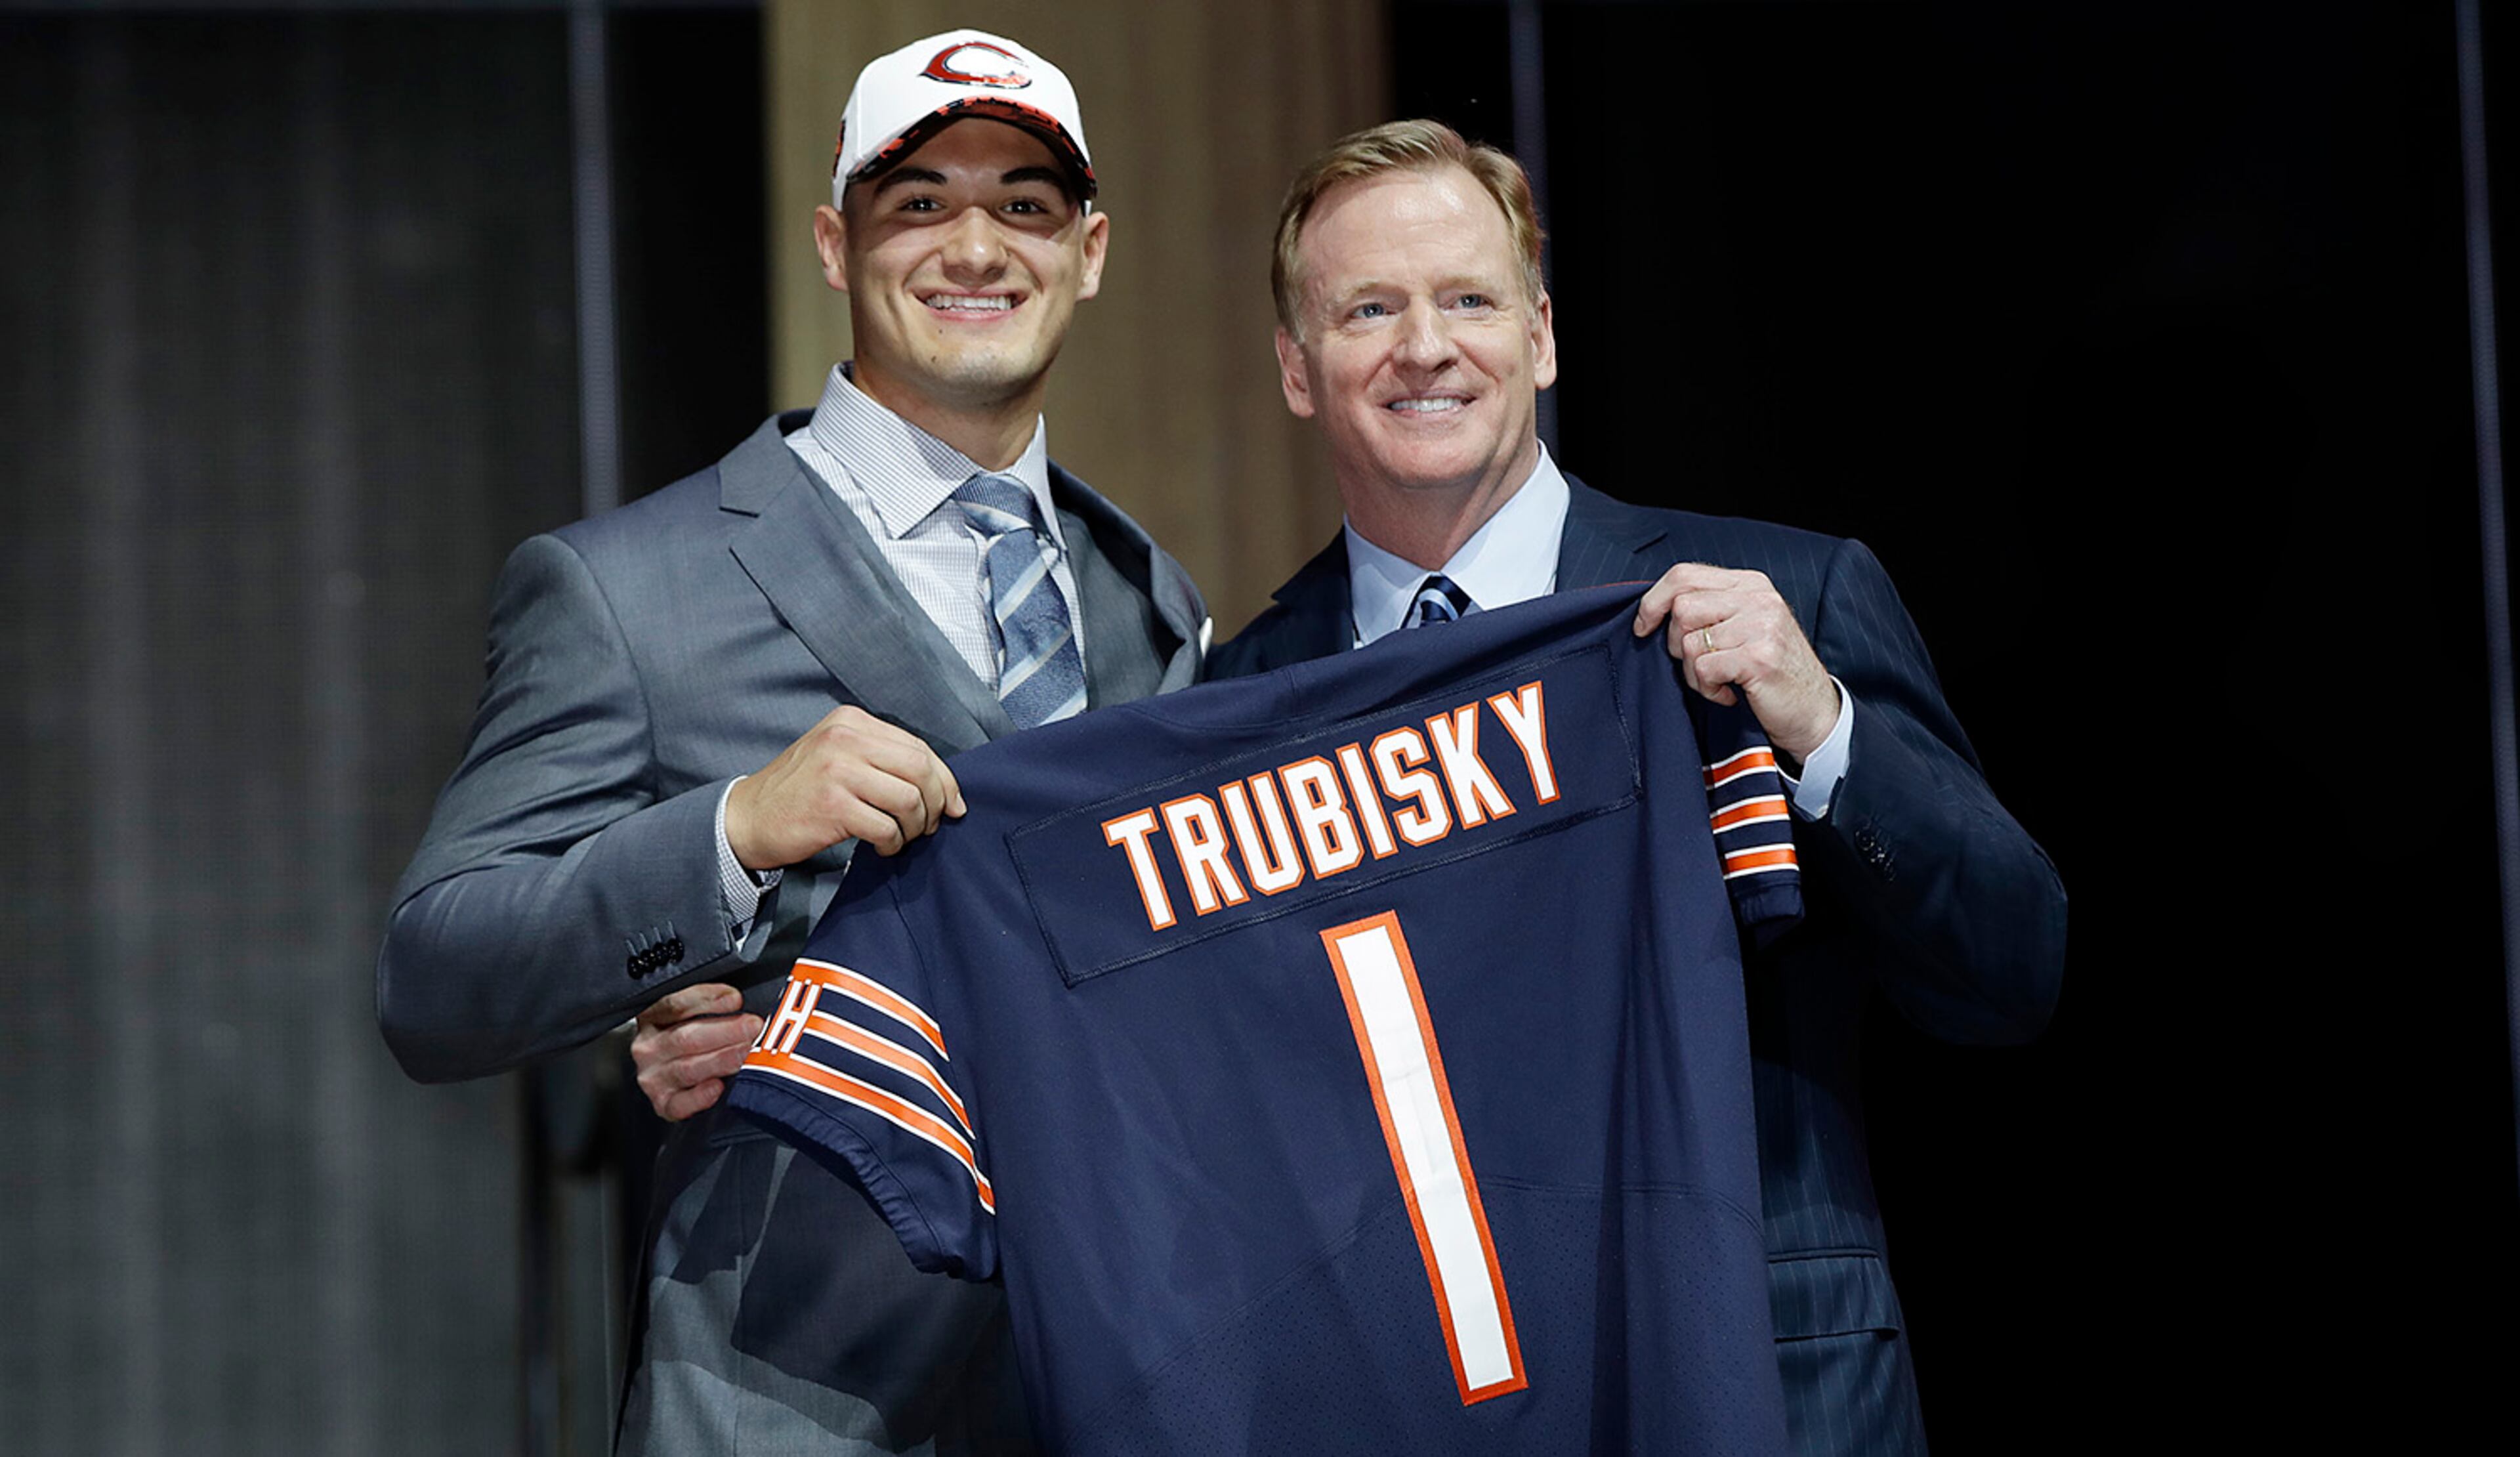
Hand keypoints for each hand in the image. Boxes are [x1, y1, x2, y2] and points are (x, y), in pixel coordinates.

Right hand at [633, 983, 763, 1121]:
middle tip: (753, 1027)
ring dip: (720, 1060)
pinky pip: (680, 1104)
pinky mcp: (663, 1104)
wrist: (666, 1078)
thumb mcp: (690, 1016)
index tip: (735, 999)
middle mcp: (649, 1048)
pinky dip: (699, 1097)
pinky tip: (717, 1087)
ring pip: (687, 1068)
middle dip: (725, 1031)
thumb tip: (739, 1000)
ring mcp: (654, 1078)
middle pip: (686, 1038)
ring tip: (746, 1053)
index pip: (676, 1005)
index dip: (707, 1000)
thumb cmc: (689, 1040)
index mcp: (653, 1018)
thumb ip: (710, 1007)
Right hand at [726, 704, 964, 869]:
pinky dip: (892, 843)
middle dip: (936, 803)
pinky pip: (886, 827)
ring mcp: (837, 770)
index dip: (944, 779)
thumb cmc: (801, 791)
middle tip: (931, 826)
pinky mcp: (832, 805)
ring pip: (909, 799)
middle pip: (920, 769)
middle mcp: (845, 738)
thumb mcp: (838, 756)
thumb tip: (942, 785)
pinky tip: (882, 847)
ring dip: (915, 827)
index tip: (954, 804)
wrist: (748, 818)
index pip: (917, 746)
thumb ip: (882, 759)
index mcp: (851, 721)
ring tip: (903, 838)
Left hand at [1633, 562, 1839, 761]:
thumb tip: (1652, 610)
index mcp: (1750, 584)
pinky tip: (1730, 694)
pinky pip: (1703, 669)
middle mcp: (1758, 597)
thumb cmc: (1769, 672)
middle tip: (1701, 665)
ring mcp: (1761, 625)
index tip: (1643, 627)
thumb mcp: (1743, 627)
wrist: (1814, 711)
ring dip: (1694, 674)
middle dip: (1676, 645)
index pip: (1684, 575)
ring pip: (1689, 643)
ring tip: (1720, 682)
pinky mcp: (1759, 657)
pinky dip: (1708, 690)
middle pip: (1681, 608)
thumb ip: (1709, 609)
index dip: (1653, 602)